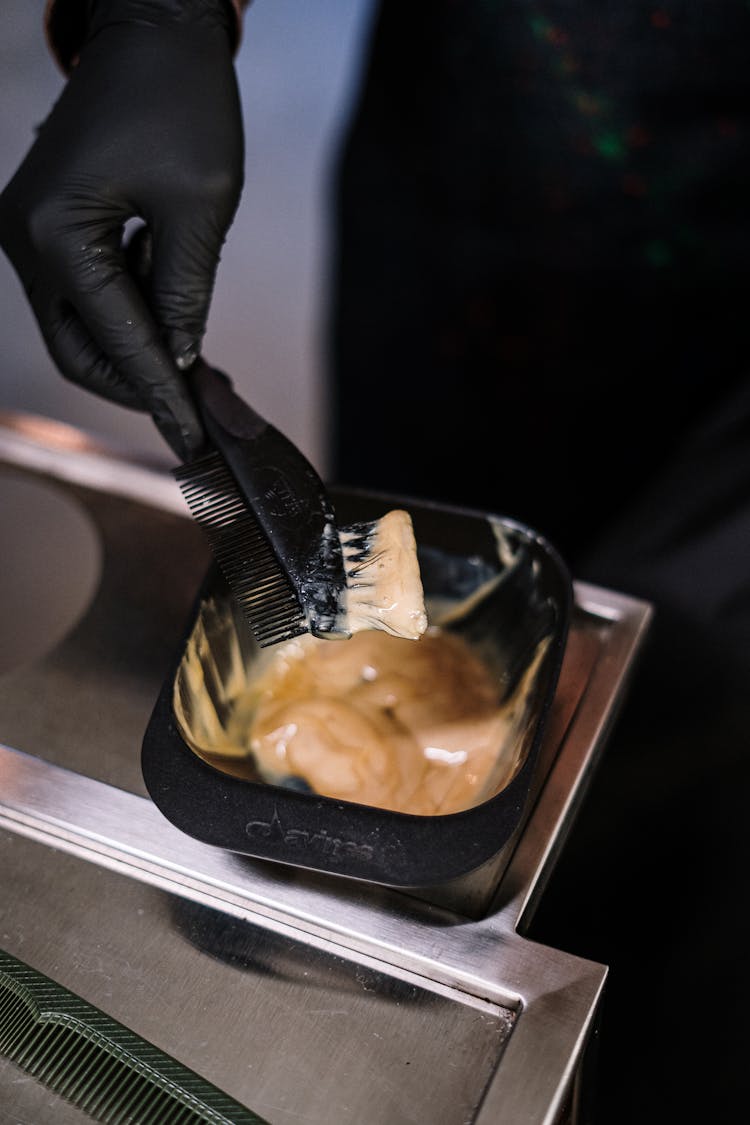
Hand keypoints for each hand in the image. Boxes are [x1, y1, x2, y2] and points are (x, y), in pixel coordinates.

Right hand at [0, 0, 243, 458]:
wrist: (152, 28)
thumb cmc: (181, 100)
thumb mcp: (200, 208)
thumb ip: (184, 294)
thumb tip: (179, 362)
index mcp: (55, 233)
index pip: (114, 341)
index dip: (160, 396)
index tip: (195, 439)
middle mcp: (24, 238)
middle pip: (77, 350)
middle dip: (137, 383)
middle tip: (195, 405)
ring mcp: (27, 230)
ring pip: (77, 327)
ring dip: (133, 347)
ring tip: (192, 352)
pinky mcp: (44, 223)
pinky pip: (82, 292)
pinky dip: (125, 311)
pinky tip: (167, 304)